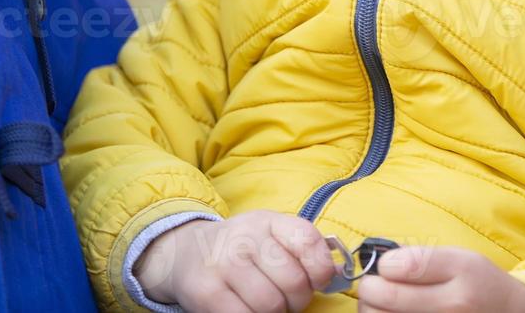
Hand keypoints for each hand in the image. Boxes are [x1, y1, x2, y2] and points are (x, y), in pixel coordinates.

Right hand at [133, 210, 337, 312]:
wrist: (186, 251)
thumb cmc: (241, 248)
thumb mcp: (271, 234)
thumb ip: (302, 248)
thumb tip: (338, 272)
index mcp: (268, 221)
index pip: (309, 242)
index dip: (321, 269)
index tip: (316, 281)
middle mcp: (245, 238)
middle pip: (294, 281)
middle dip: (298, 300)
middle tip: (288, 300)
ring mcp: (224, 264)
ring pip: (271, 305)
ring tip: (268, 306)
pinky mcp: (206, 292)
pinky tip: (250, 311)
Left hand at [355, 246, 524, 312]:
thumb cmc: (479, 284)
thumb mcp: (461, 259)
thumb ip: (422, 258)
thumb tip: (384, 262)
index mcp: (457, 282)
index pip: (398, 273)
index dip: (382, 267)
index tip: (386, 266)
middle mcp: (448, 310)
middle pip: (382, 300)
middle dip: (369, 288)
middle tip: (375, 285)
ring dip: (371, 309)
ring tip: (381, 302)